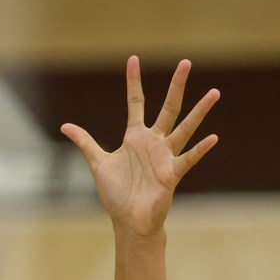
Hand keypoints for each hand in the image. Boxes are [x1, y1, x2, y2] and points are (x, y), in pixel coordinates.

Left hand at [61, 56, 218, 237]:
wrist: (129, 220)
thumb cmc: (117, 194)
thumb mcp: (98, 164)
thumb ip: (86, 143)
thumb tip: (65, 126)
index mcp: (135, 137)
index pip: (136, 103)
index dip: (134, 82)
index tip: (133, 60)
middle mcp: (153, 143)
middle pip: (168, 108)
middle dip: (176, 86)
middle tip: (186, 62)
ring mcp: (164, 157)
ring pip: (184, 128)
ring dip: (199, 112)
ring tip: (214, 93)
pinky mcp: (171, 174)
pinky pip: (188, 159)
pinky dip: (200, 150)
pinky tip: (212, 138)